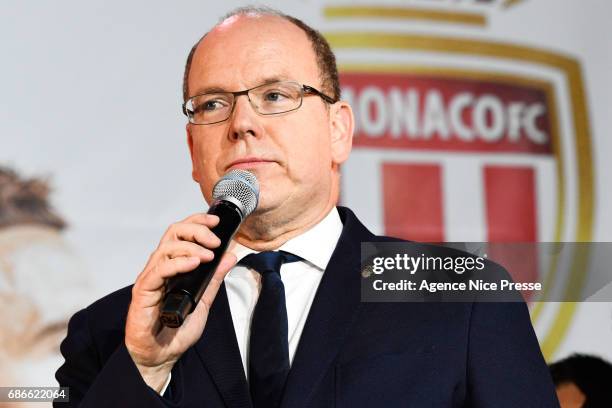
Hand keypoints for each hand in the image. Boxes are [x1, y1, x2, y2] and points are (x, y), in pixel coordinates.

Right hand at [125, 213, 236, 391]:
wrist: (161, 355)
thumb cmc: (177, 329)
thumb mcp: (205, 300)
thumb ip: (215, 278)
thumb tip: (230, 256)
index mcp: (174, 265)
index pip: (183, 233)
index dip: (198, 222)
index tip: (217, 222)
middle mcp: (160, 266)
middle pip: (174, 233)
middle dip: (197, 230)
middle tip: (215, 240)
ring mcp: (151, 277)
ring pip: (166, 247)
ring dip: (191, 247)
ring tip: (209, 255)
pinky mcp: (143, 290)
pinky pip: (159, 269)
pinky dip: (178, 263)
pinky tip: (194, 264)